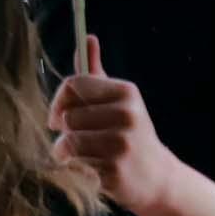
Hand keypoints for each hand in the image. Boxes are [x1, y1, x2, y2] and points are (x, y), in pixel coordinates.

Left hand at [51, 37, 190, 215]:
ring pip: (68, 140)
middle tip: (76, 139)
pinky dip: (75, 168)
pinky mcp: (115, 169)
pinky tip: (91, 169)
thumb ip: (97, 73)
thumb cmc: (129, 134)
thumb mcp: (118, 101)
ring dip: (65, 152)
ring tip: (78, 156)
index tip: (58, 116)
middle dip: (64, 130)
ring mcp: (122, 142)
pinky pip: (76, 163)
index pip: (74, 84)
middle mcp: (127, 114)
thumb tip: (87, 37)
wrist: (155, 177)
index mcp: (126, 92)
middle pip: (67, 115)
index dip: (59, 101)